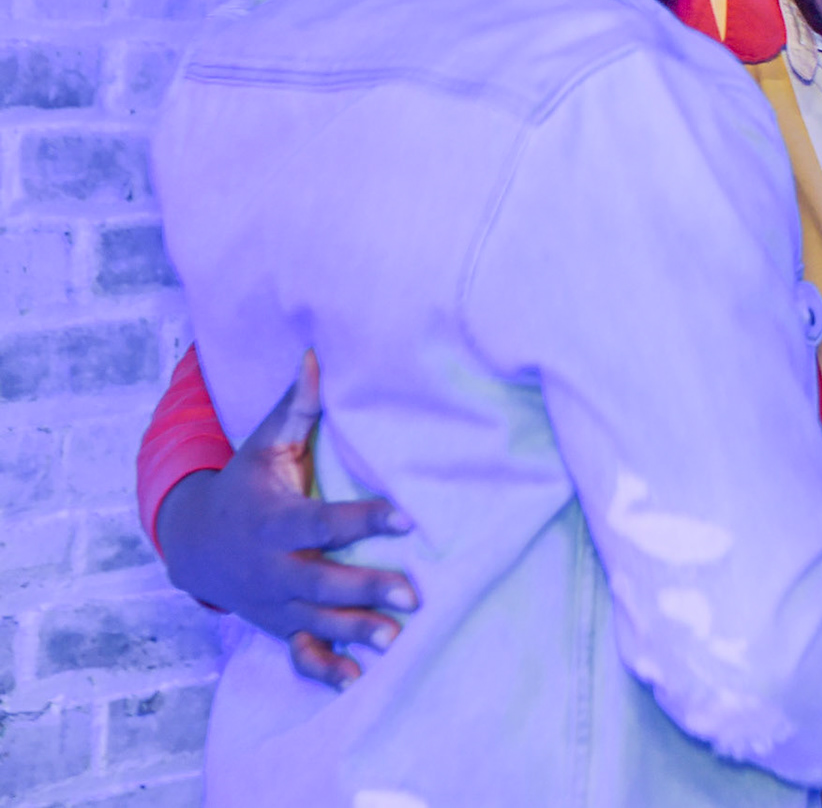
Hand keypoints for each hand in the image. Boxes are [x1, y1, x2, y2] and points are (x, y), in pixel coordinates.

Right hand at [155, 351, 419, 688]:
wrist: (194, 540)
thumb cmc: (246, 482)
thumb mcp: (265, 443)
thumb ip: (298, 405)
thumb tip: (317, 354)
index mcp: (275, 519)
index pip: (324, 521)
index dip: (364, 519)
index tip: (406, 517)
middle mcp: (273, 566)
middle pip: (322, 581)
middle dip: (365, 589)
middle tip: (412, 594)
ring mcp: (273, 600)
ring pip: (316, 621)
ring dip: (354, 633)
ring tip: (395, 640)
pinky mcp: (276, 622)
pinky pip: (298, 651)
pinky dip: (322, 669)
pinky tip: (356, 681)